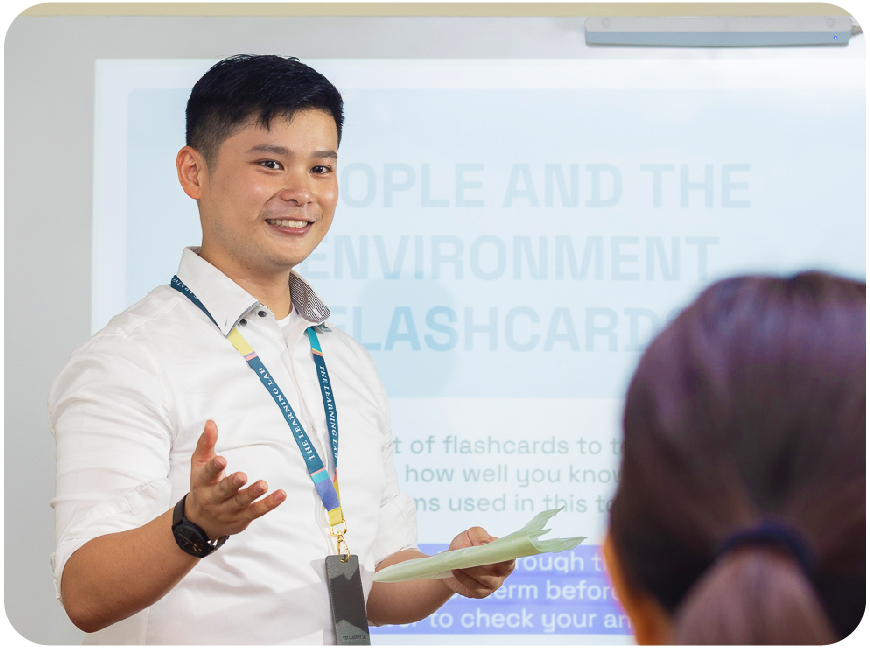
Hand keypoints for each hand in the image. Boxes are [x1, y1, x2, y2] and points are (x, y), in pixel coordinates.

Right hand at [185, 419, 284, 539]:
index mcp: (202, 483)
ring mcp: (228, 511)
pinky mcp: (242, 519)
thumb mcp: (200, 464)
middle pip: (223, 492)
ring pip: (240, 503)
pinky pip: (256, 512)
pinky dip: (269, 504)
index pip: (207, 474)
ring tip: (263, 484)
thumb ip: (206, 443)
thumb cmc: (203, 485)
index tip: (222, 460)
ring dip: (252, 494)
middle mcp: (213, 499)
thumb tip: (210, 423)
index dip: (214, 467)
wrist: (200, 521)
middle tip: (242, 476)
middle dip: (232, 484)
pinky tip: (280, 495)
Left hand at [442, 527, 514, 598]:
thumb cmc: (464, 546)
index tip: (501, 551)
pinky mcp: (480, 593)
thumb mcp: (471, 535)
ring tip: (461, 563)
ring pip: (487, 579)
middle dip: (492, 561)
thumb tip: (483, 545)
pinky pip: (474, 587)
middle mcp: (501, 571)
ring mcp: (492, 584)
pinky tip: (456, 570)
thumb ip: (479, 536)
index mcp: (503, 555)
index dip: (509, 554)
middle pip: (504, 569)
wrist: (448, 562)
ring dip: (473, 570)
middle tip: (475, 556)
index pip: (512, 555)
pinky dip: (464, 578)